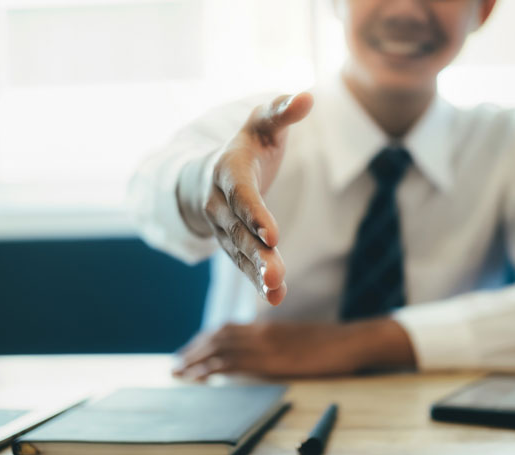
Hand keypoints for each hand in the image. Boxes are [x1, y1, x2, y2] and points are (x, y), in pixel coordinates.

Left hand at [173, 318, 416, 379]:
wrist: (350, 341)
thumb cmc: (329, 343)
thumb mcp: (296, 338)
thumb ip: (274, 342)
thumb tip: (258, 352)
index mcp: (267, 327)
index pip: (226, 329)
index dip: (204, 339)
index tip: (190, 350)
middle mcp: (261, 332)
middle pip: (218, 337)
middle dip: (194, 350)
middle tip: (177, 364)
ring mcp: (266, 345)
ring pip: (220, 348)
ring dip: (196, 360)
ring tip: (180, 372)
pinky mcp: (272, 360)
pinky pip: (234, 362)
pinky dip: (212, 368)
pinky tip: (200, 376)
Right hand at [176, 92, 313, 305]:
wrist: (206, 175)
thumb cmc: (246, 145)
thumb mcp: (262, 124)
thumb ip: (282, 112)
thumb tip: (307, 96)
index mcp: (228, 170)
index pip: (240, 194)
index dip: (254, 213)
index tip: (272, 234)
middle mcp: (220, 202)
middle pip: (238, 230)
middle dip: (256, 253)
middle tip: (275, 275)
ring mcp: (222, 226)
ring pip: (238, 252)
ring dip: (256, 272)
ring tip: (276, 290)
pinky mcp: (231, 243)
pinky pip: (242, 263)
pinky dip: (257, 280)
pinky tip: (276, 297)